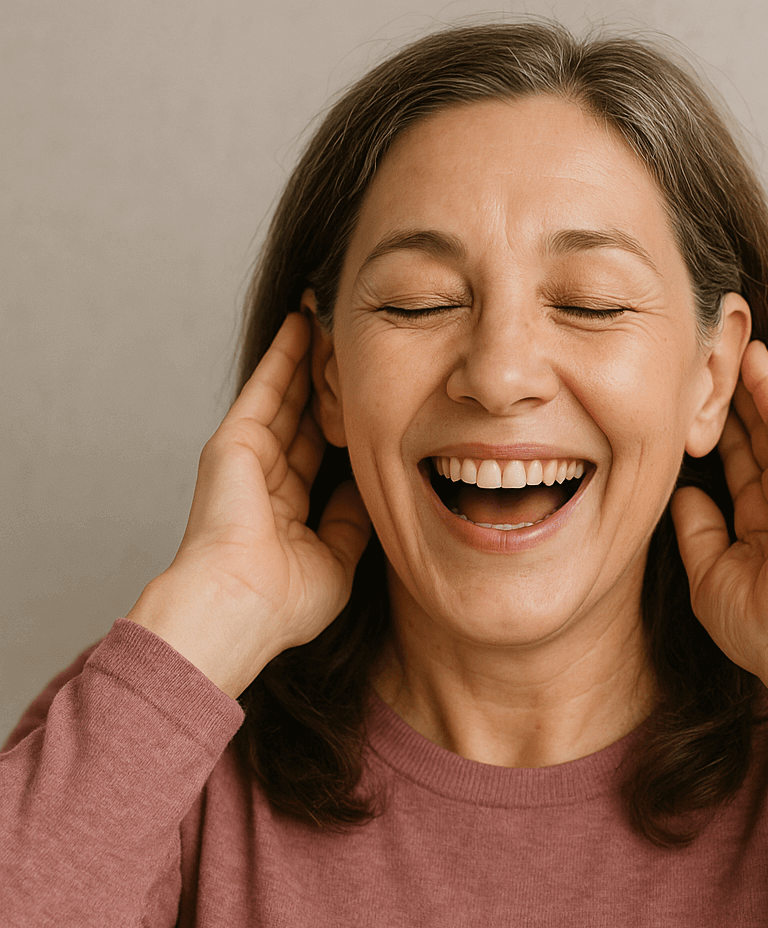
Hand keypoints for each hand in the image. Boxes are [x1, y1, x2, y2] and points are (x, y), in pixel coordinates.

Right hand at [128, 313, 371, 697]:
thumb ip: (351, 520)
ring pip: (288, 394)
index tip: (369, 394)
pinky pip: (267, 387)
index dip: (344, 421)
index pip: (320, 451)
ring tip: (332, 318)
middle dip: (327, 379)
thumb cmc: (285, 601)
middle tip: (352, 341)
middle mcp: (266, 476)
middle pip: (305, 414)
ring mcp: (247, 456)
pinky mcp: (234, 440)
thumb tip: (370, 489)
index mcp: (287, 507)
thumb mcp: (337, 558)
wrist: (240, 607)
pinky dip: (285, 354)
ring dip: (309, 356)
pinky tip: (303, 324)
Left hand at [672, 341, 767, 754]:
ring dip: (744, 383)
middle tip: (702, 361)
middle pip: (747, 437)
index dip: (709, 439)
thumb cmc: (759, 624)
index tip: (684, 411)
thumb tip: (683, 493)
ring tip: (722, 342)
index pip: (730, 469)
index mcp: (757, 526)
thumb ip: (697, 530)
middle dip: (726, 402)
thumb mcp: (709, 574)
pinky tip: (751, 357)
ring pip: (765, 421)